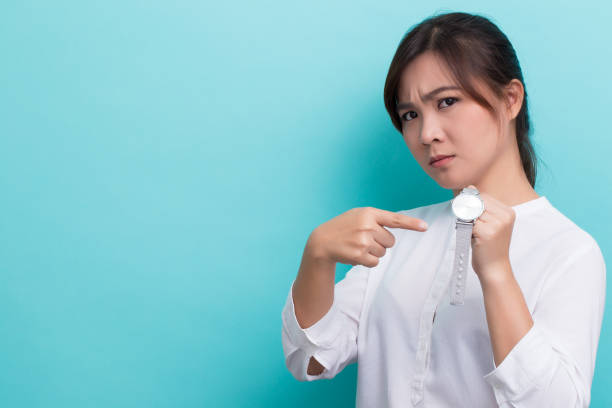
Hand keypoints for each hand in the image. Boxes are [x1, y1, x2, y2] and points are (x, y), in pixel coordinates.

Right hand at [308, 207, 428, 267]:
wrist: (322, 242)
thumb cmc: (343, 228)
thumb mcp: (358, 215)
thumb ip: (376, 218)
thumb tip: (397, 224)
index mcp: (369, 213)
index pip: (395, 219)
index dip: (412, 224)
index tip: (425, 228)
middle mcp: (368, 226)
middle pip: (390, 241)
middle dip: (380, 242)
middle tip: (363, 239)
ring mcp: (364, 241)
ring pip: (383, 252)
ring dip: (373, 252)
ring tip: (357, 246)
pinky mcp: (360, 255)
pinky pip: (375, 262)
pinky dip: (368, 261)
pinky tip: (355, 254)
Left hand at [469, 185, 515, 281]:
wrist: (495, 269)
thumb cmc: (489, 247)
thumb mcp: (489, 224)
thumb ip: (480, 206)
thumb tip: (469, 186)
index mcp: (508, 212)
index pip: (483, 196)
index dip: (471, 204)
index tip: (470, 216)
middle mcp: (505, 216)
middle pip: (477, 202)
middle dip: (468, 212)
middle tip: (472, 227)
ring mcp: (498, 224)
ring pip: (471, 212)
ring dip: (467, 222)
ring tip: (475, 234)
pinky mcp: (488, 232)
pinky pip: (468, 223)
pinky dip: (466, 230)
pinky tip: (474, 239)